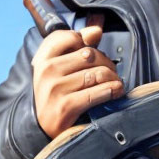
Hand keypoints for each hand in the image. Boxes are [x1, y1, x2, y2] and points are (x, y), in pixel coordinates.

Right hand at [31, 22, 124, 138]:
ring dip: (113, 78)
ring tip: (116, 83)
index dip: (85, 40)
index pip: (67, 36)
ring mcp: (55, 89)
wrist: (42, 129)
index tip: (92, 52)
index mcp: (43, 58)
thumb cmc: (56, 94)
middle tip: (111, 72)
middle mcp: (47, 71)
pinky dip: (111, 90)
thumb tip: (96, 30)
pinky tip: (115, 91)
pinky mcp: (65, 106)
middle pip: (90, 54)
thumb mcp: (61, 69)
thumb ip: (78, 47)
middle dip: (107, 62)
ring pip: (97, 73)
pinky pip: (97, 92)